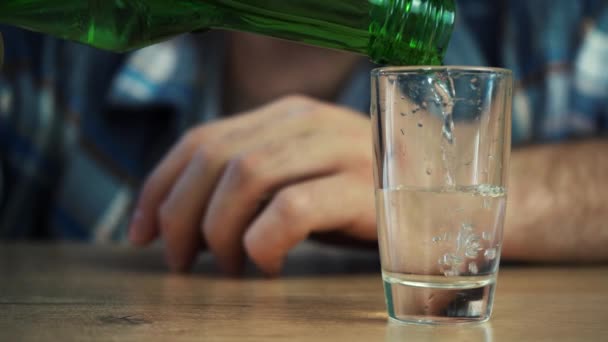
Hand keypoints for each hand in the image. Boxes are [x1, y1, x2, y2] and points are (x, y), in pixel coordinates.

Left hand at [128, 95, 376, 274]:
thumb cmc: (364, 195)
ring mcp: (337, 150)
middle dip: (180, 213)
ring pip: (246, 176)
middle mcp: (307, 122)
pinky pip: (292, 208)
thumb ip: (255, 182)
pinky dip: (263, 241)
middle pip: (215, 156)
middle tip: (180, 260)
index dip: (159, 186)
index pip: (201, 139)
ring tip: (224, 267)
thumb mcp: (303, 178)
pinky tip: (268, 264)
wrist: (449, 199)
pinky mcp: (363, 189)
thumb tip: (184, 220)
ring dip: (218, 230)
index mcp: (285, 116)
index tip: (141, 233)